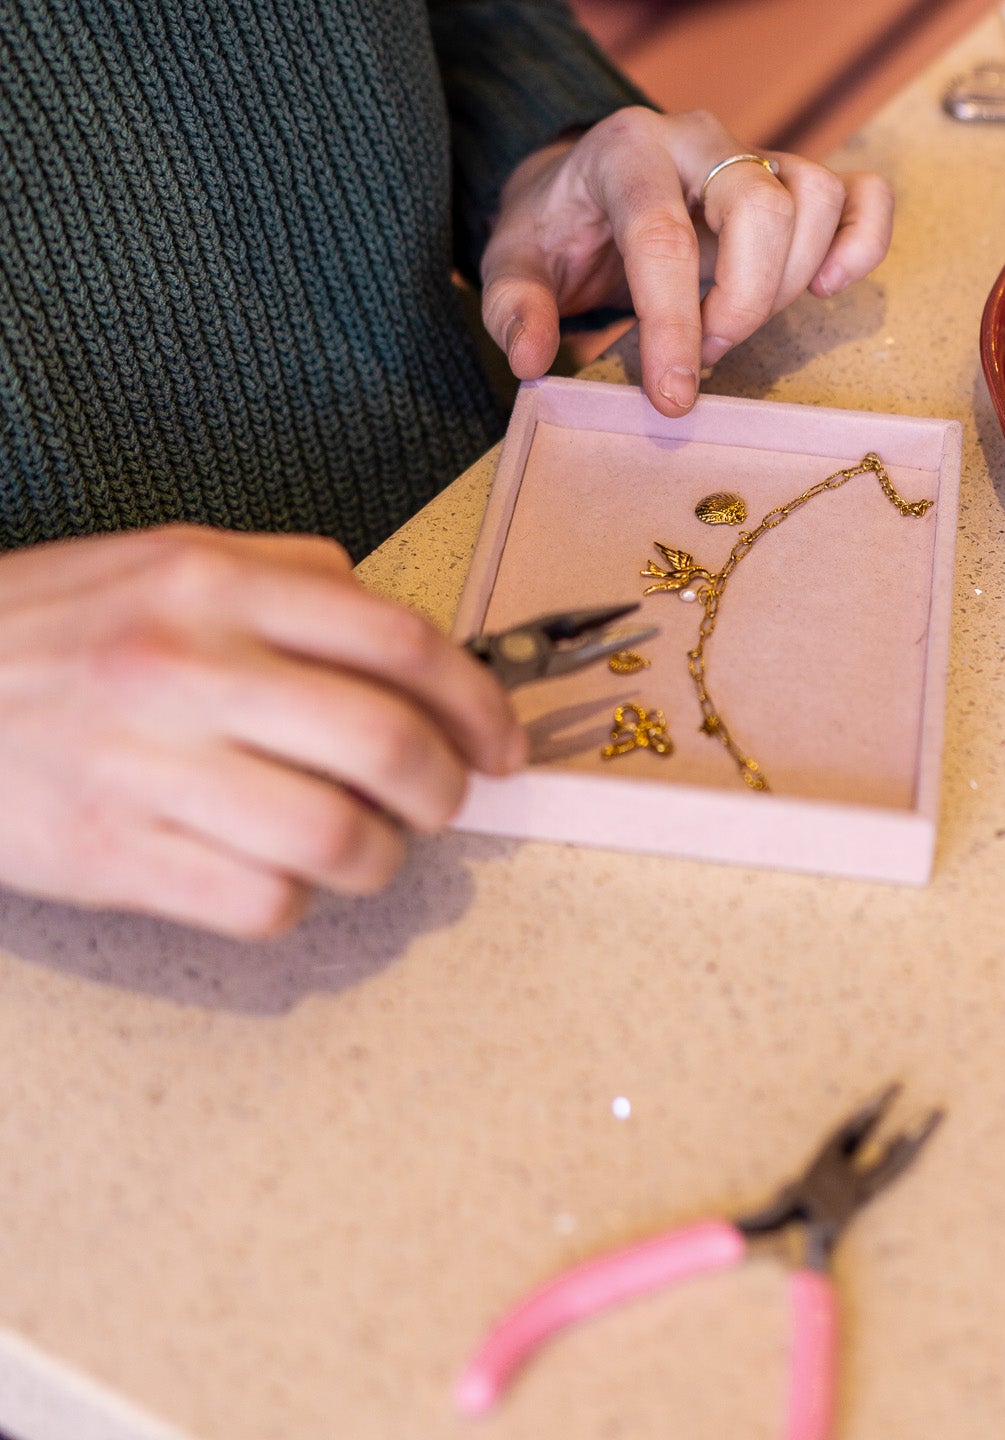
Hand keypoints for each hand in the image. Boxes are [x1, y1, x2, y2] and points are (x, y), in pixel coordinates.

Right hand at [0, 526, 524, 937]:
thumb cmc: (46, 627)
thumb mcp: (164, 557)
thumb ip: (286, 574)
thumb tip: (399, 621)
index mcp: (214, 583)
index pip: (401, 642)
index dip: (479, 700)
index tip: (503, 741)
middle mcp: (190, 666)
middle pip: (387, 743)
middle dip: (447, 787)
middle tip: (444, 800)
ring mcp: (149, 765)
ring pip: (337, 836)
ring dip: (382, 856)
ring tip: (367, 845)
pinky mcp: (112, 857)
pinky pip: (261, 902)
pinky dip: (298, 901)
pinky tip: (281, 874)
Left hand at [480, 108, 894, 414]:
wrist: (583, 188)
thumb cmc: (556, 230)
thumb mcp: (512, 263)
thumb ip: (514, 307)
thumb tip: (534, 360)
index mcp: (623, 150)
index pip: (662, 236)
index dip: (673, 325)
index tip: (673, 397)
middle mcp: (695, 137)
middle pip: (760, 208)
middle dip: (740, 303)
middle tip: (702, 357)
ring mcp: (752, 152)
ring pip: (814, 197)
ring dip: (789, 283)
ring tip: (734, 327)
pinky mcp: (790, 178)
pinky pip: (859, 193)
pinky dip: (863, 239)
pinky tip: (828, 287)